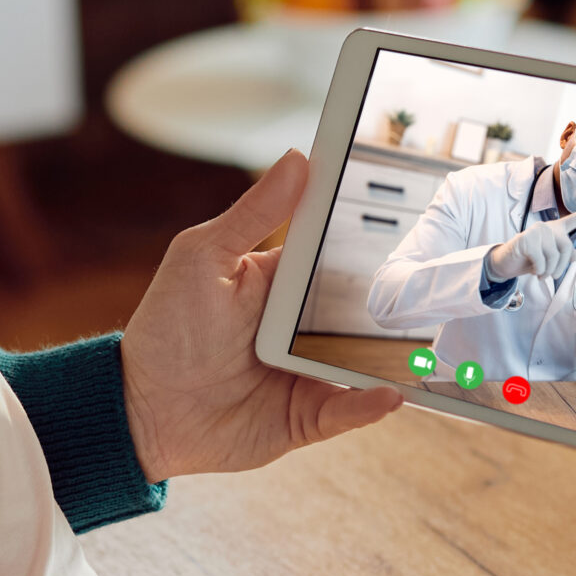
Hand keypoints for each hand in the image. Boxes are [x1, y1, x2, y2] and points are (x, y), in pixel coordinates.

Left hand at [120, 151, 400, 481]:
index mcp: (282, 284)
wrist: (141, 409)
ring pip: (364, 363)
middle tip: (434, 292)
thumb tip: (297, 158)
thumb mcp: (203, 257)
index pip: (337, 256)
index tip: (409, 221)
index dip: (371, 241)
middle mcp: (302, 328)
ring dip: (394, 357)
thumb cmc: (165, 330)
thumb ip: (253, 213)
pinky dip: (369, 404)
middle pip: (362, 312)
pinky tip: (389, 393)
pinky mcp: (306, 416)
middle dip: (394, 304)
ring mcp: (308, 373)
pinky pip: (346, 410)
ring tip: (426, 347)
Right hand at [485, 217, 575, 283]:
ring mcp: (536, 232)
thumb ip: (563, 255)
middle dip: (561, 266)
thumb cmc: (528, 260)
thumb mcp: (548, 259)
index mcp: (555, 229)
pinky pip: (541, 260)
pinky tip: (533, 270)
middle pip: (566, 246)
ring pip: (554, 255)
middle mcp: (547, 227)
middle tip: (552, 276)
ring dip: (549, 270)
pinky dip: (539, 270)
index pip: (574, 219)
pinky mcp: (526, 240)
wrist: (505, 263)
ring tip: (541, 274)